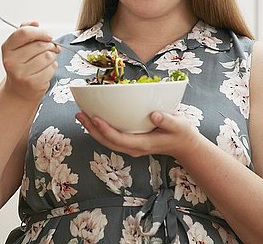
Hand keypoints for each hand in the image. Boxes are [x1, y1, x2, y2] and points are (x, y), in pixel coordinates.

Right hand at [1, 21, 59, 102]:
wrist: (19, 90)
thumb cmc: (22, 65)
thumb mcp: (19, 47)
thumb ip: (25, 31)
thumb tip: (35, 23)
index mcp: (7, 48)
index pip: (24, 33)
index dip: (40, 32)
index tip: (48, 36)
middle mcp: (11, 61)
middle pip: (40, 45)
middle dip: (50, 45)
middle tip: (51, 48)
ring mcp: (21, 73)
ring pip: (48, 56)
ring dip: (52, 57)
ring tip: (47, 60)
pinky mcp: (33, 83)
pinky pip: (51, 69)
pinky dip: (52, 67)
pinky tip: (46, 70)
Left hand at [75, 111, 200, 158]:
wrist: (184, 146)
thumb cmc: (181, 133)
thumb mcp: (179, 125)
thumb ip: (168, 120)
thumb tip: (154, 114)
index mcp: (143, 144)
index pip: (119, 139)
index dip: (105, 129)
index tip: (94, 117)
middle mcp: (133, 148)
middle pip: (107, 141)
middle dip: (92, 129)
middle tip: (79, 114)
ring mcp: (130, 147)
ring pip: (106, 141)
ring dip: (92, 130)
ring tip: (81, 116)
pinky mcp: (130, 143)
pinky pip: (111, 138)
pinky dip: (100, 130)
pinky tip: (93, 120)